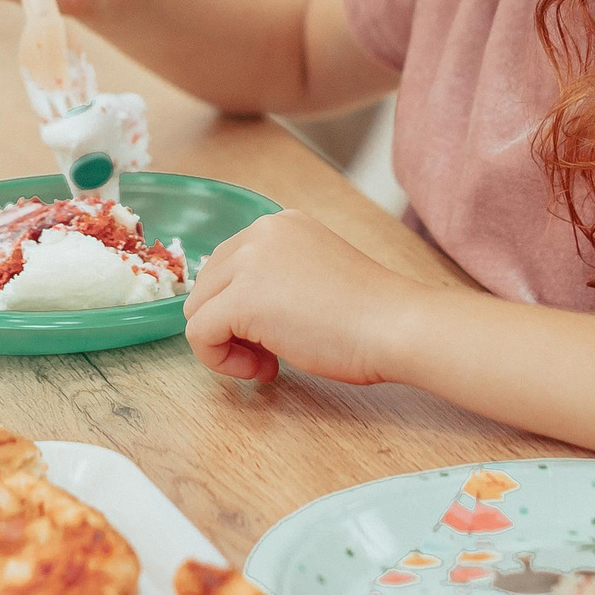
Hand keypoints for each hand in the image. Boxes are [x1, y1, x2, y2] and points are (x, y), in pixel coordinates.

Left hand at [182, 209, 424, 385]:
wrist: (395, 325)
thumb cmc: (370, 314)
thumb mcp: (314, 276)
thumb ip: (276, 279)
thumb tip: (234, 311)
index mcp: (280, 224)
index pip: (227, 265)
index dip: (239, 307)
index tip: (275, 332)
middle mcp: (259, 232)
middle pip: (207, 286)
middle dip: (229, 325)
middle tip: (271, 353)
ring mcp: (248, 263)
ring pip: (198, 310)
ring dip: (226, 344)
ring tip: (268, 362)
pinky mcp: (240, 300)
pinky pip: (200, 335)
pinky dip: (221, 361)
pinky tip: (264, 369)